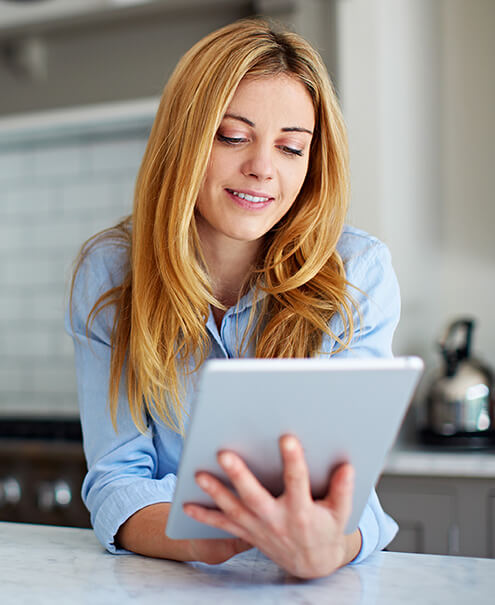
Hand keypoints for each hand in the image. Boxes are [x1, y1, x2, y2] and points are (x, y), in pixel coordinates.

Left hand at [183, 435, 359, 578]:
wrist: (313, 566)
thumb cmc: (326, 532)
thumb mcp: (341, 513)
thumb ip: (343, 490)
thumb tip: (345, 466)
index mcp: (302, 511)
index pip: (297, 482)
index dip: (293, 460)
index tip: (287, 438)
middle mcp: (277, 520)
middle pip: (254, 496)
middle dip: (239, 476)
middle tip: (225, 454)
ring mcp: (259, 528)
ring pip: (234, 509)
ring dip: (215, 492)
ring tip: (200, 474)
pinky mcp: (248, 533)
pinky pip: (224, 525)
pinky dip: (205, 517)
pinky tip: (187, 506)